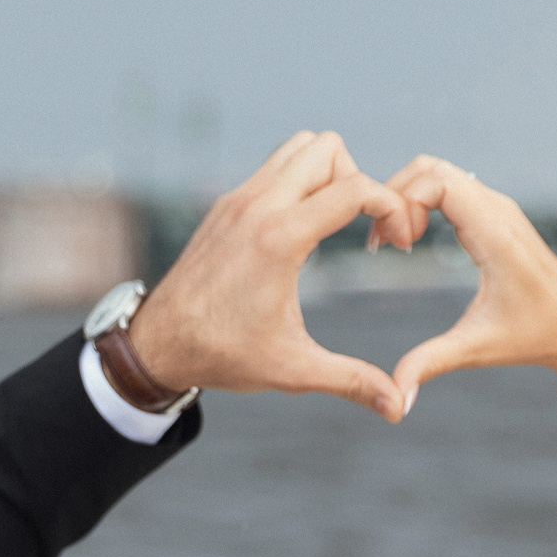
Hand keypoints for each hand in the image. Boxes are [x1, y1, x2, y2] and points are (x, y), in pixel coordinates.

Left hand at [128, 131, 421, 419]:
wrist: (158, 344)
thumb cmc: (223, 355)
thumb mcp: (294, 370)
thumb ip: (352, 381)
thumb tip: (398, 408)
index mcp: (280, 238)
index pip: (355, 187)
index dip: (393, 206)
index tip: (398, 243)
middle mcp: (258, 205)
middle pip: (328, 149)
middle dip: (360, 180)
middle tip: (367, 227)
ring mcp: (238, 199)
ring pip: (299, 148)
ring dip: (328, 173)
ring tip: (337, 223)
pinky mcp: (227, 204)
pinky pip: (275, 167)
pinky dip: (300, 182)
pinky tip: (305, 230)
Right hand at [384, 155, 556, 409]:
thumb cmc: (532, 336)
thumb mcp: (477, 349)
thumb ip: (432, 363)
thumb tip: (395, 399)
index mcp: (495, 234)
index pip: (437, 180)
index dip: (403, 203)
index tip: (395, 247)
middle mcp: (497, 209)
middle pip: (430, 166)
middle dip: (396, 196)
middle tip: (386, 244)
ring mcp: (497, 206)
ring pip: (438, 171)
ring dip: (407, 197)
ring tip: (397, 243)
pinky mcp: (494, 211)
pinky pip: (448, 185)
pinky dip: (422, 201)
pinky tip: (413, 240)